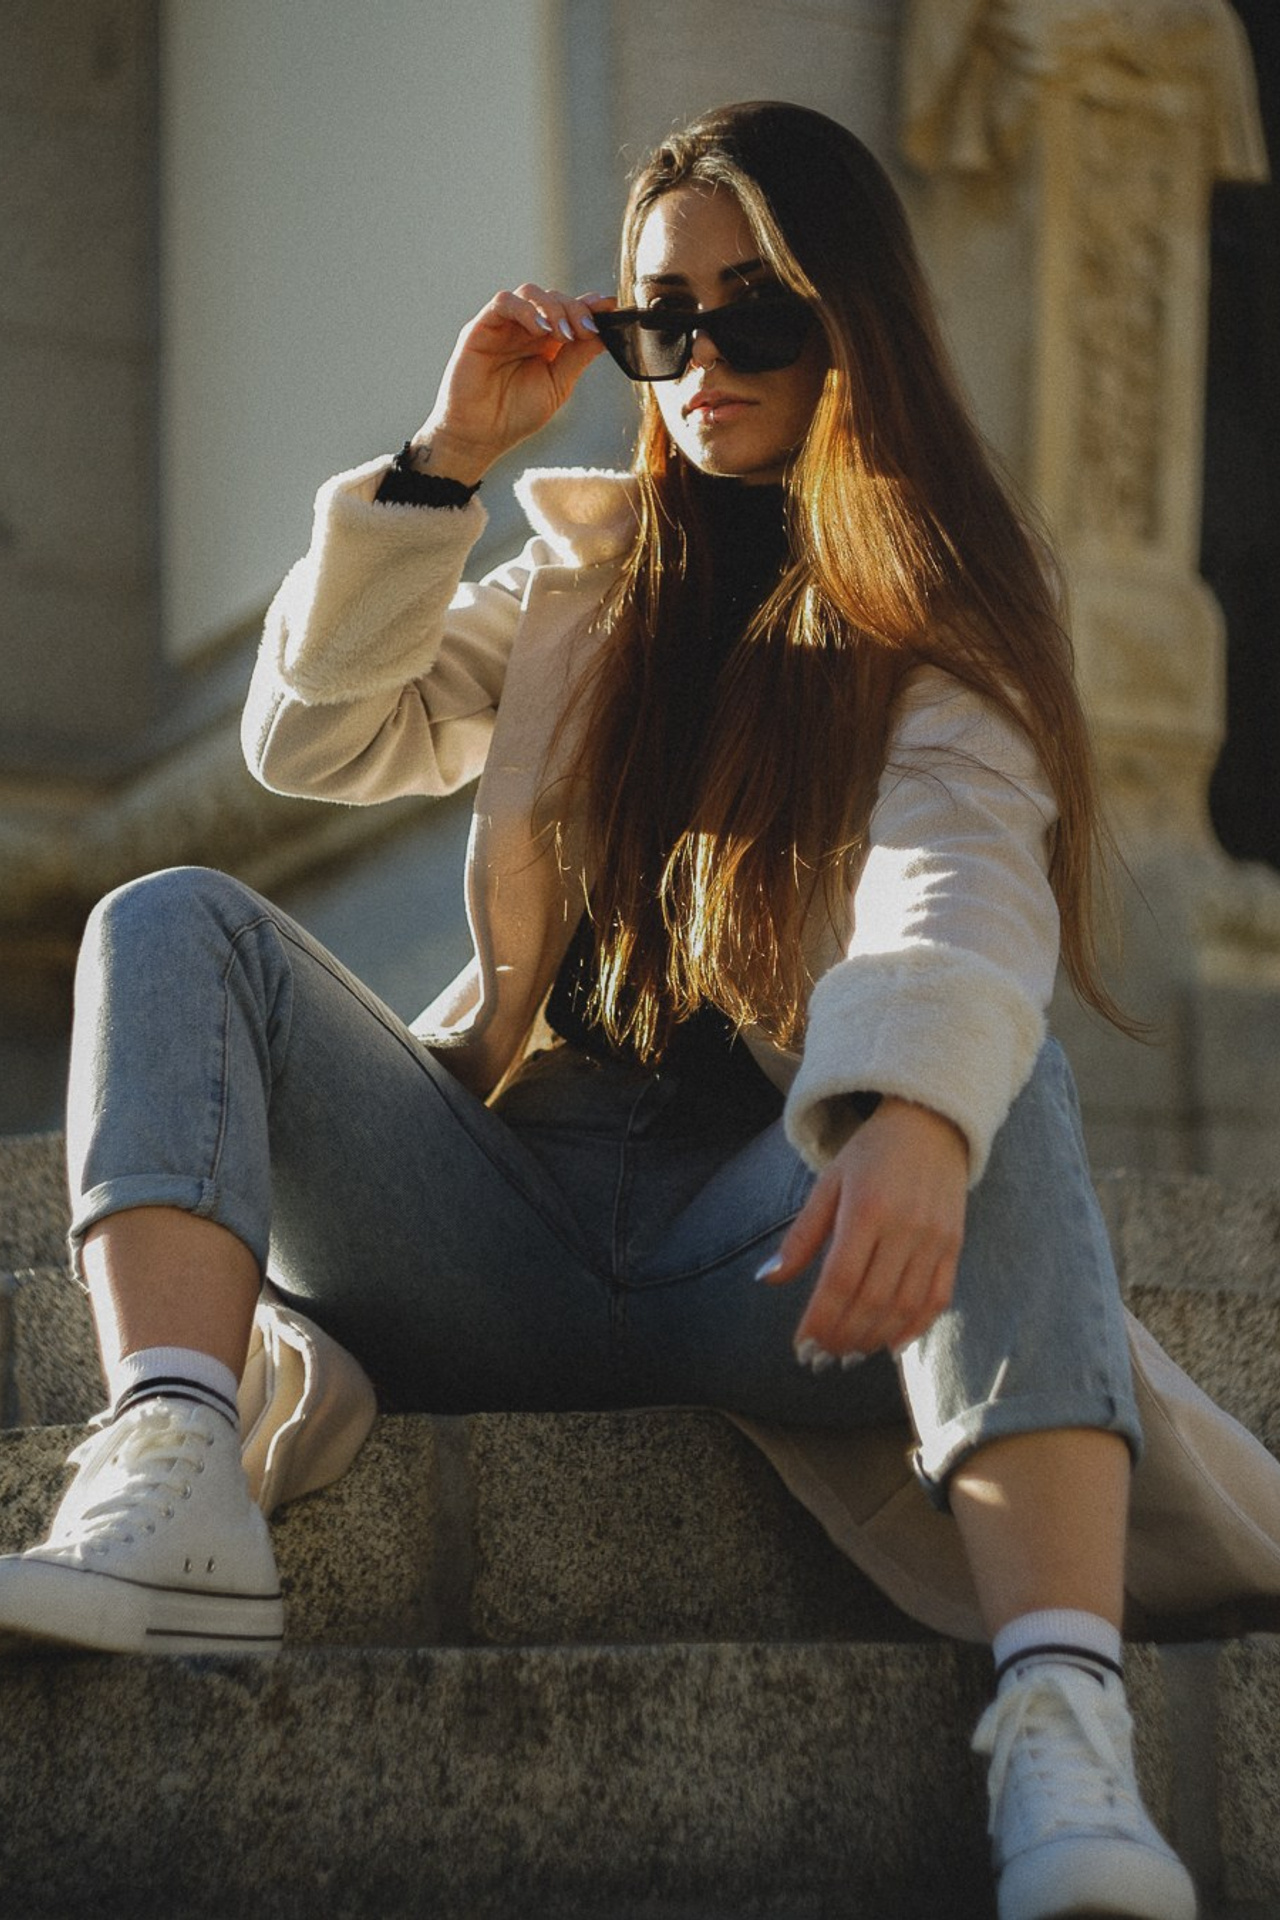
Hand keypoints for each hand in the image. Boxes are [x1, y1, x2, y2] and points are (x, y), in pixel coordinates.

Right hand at [410, 285, 614, 485]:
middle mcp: (525, 328)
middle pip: (554, 297)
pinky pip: (504, 303)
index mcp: (546, 341)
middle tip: (585, 331)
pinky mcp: (481, 328)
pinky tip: (540, 330)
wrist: (480, 437)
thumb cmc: (515, 415)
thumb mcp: (558, 385)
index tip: (610, 307)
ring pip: (530, 293)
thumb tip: (606, 333)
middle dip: (575, 310)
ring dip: (552, 308)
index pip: (569, 310)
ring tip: (564, 334)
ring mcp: (503, 326)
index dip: (590, 305)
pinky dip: (525, 310)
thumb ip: (578, 357)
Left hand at [761, 1097, 968, 1359]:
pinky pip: (937, 1298)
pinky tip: (890, 1345)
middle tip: (821, 1358)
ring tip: (848, 1355)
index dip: (820, 1319)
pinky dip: (915, 1328)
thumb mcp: (828, 1183)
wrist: (931, 1124)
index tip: (802, 1345)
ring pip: (904, 1306)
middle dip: (843, 1336)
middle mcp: (904, 1227)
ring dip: (873, 1338)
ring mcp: (934, 1238)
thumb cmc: (871, 1154)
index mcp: (866, 1209)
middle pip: (872, 1300)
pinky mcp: (954, 1245)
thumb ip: (802, 1235)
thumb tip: (767, 1279)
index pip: (840, 1280)